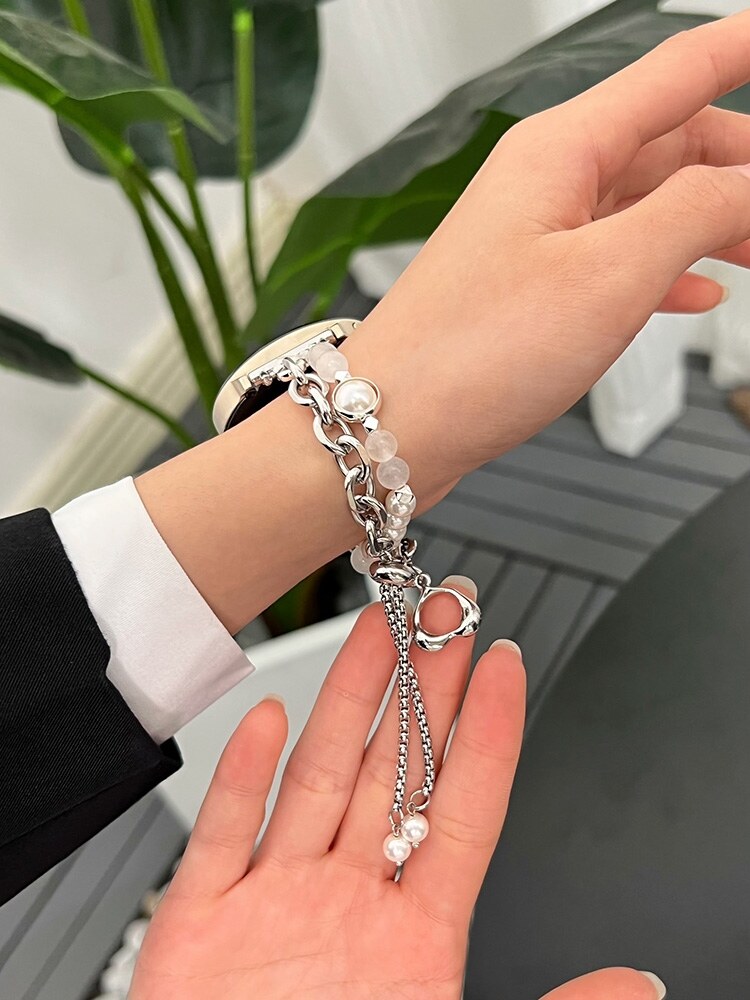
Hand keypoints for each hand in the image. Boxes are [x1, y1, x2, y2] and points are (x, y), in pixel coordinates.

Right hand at [131, 587, 664, 998]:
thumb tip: (638, 981)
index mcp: (416, 935)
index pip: (462, 807)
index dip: (487, 732)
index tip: (503, 664)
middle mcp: (347, 901)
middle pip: (393, 769)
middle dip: (421, 688)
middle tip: (443, 614)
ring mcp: (276, 900)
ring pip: (318, 777)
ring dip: (346, 701)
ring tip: (375, 632)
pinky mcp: (202, 919)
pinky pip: (224, 831)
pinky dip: (240, 773)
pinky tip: (266, 717)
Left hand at [348, 10, 749, 494]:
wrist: (390, 424)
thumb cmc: (472, 353)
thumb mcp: (609, 275)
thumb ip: (697, 213)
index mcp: (561, 151)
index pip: (675, 73)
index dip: (737, 50)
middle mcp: (546, 183)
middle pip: (668, 140)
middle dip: (739, 160)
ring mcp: (536, 239)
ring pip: (646, 204)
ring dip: (711, 220)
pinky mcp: (530, 292)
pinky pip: (615, 259)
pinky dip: (665, 269)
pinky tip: (697, 293)